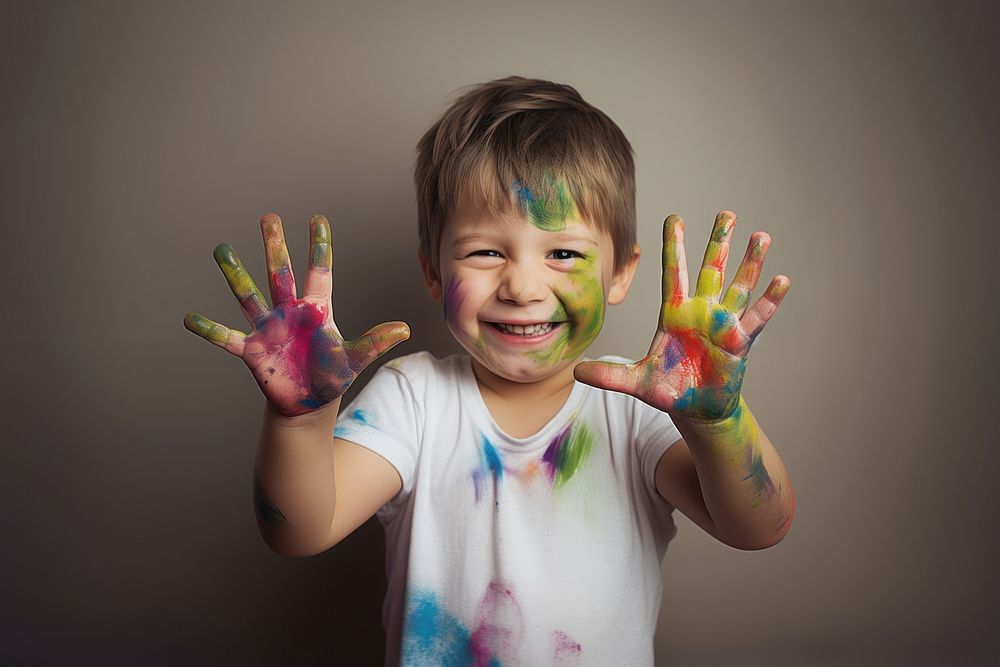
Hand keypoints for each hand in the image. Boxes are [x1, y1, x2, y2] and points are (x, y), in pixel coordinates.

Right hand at [184, 213, 409, 416]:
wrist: (309, 402)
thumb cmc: (332, 376)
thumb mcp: (356, 357)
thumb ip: (378, 341)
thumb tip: (407, 328)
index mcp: (317, 310)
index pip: (319, 271)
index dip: (319, 246)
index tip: (317, 218)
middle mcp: (290, 313)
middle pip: (281, 273)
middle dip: (275, 246)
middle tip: (268, 217)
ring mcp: (268, 329)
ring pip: (249, 296)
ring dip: (235, 274)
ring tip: (221, 249)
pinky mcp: (252, 350)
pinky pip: (226, 338)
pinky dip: (209, 330)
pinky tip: (190, 318)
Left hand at [574, 211, 788, 421]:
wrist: (697, 410)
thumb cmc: (670, 390)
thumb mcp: (636, 382)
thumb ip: (609, 375)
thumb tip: (577, 371)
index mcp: (675, 314)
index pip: (674, 272)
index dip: (674, 246)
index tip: (675, 217)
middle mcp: (702, 312)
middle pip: (711, 270)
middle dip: (719, 242)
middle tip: (727, 213)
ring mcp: (723, 324)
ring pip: (738, 286)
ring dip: (750, 263)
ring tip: (761, 236)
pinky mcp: (740, 343)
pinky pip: (756, 318)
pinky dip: (769, 300)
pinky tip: (781, 280)